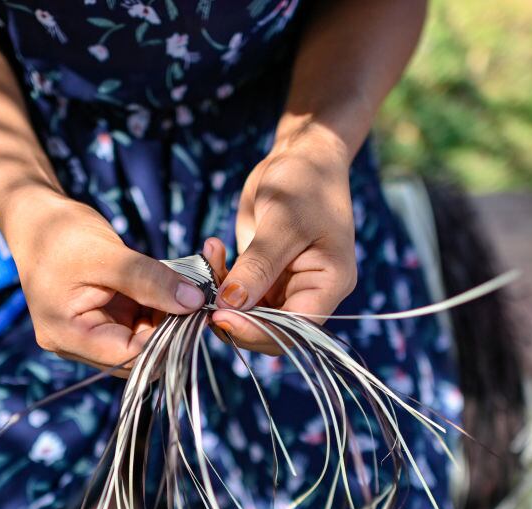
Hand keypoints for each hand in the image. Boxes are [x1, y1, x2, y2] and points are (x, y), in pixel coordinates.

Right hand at [3, 190, 205, 374]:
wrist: (37, 218)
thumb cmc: (60, 233)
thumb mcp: (107, 254)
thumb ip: (150, 280)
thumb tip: (194, 301)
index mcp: (69, 336)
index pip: (131, 357)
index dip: (168, 338)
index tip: (198, 307)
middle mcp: (79, 343)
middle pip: (141, 352)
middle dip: (175, 324)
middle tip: (205, 290)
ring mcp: (93, 332)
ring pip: (147, 337)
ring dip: (174, 312)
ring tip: (197, 278)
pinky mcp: (106, 317)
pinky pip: (143, 320)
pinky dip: (165, 302)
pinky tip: (182, 280)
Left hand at [212, 125, 357, 353]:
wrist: (302, 155)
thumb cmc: (305, 181)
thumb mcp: (282, 221)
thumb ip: (258, 266)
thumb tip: (230, 306)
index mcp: (330, 283)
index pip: (295, 328)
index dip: (257, 330)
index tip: (219, 317)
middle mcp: (311, 292)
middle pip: (269, 329)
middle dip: (233, 316)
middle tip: (202, 294)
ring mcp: (286, 286)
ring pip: (248, 313)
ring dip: (220, 295)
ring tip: (210, 254)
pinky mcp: (264, 276)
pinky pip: (237, 293)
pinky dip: (219, 277)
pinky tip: (212, 247)